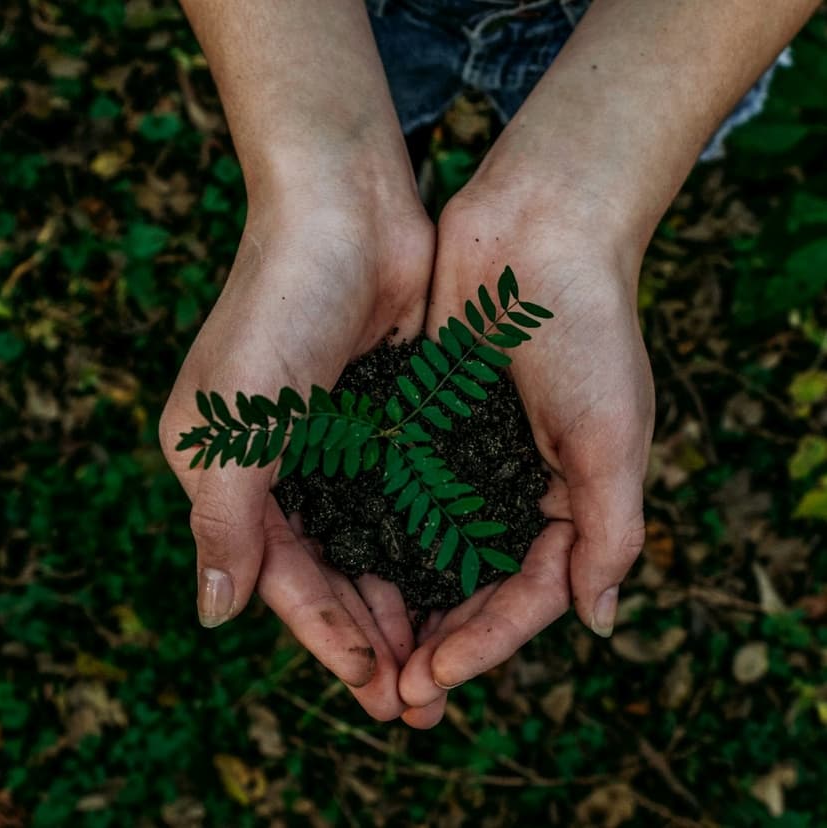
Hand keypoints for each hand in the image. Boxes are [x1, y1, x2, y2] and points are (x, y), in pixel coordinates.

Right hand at [159, 193, 433, 720]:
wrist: (346, 211)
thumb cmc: (279, 306)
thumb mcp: (233, 421)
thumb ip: (223, 520)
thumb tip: (215, 614)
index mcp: (231, 472)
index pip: (280, 576)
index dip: (325, 635)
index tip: (374, 685)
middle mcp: (283, 465)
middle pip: (330, 571)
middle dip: (371, 633)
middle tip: (418, 697)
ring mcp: (339, 443)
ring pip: (373, 543)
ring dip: (404, 599)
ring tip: (444, 656)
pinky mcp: (388, 419)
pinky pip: (408, 498)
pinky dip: (428, 541)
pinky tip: (459, 581)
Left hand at [397, 181, 654, 726]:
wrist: (537, 231)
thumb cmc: (588, 329)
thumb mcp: (614, 435)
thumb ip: (611, 530)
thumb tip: (598, 622)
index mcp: (568, 500)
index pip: (527, 595)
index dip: (485, 643)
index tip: (435, 678)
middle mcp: (513, 487)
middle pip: (472, 585)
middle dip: (437, 640)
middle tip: (393, 695)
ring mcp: (464, 456)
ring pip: (427, 549)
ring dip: (399, 601)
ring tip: (363, 654)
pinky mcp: (422, 422)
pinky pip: (396, 490)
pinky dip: (374, 532)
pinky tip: (342, 569)